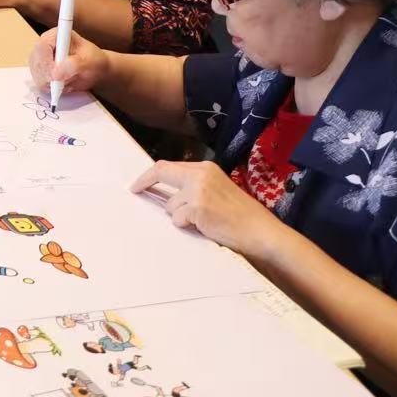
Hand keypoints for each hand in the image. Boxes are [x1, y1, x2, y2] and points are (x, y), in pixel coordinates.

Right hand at [28, 26, 109, 97]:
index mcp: (56, 35)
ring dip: (52, 82)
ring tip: (69, 79)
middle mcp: (44, 45)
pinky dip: (51, 87)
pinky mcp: (40, 71)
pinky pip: (40, 82)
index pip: (42, 46)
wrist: (95, 69)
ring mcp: (40, 58)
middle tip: (64, 81)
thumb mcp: (88, 61)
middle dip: (48, 75)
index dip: (46, 62)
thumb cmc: (93, 61)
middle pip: (36, 61)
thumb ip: (73, 65)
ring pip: (37, 74)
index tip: (55, 76)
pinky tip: (63, 84)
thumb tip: (55, 74)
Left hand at [131, 160, 277, 258]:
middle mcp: (201, 175)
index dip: (150, 175)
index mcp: (206, 168)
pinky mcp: (198, 208)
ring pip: (170, 205)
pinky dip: (187, 226)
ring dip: (179, 216)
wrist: (261, 231)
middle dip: (145, 183)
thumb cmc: (242, 215)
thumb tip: (167, 193)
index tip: (138, 184)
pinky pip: (178, 220)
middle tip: (135, 191)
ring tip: (202, 221)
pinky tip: (205, 227)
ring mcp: (198, 190)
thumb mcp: (218, 190)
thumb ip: (194, 186)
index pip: (169, 165)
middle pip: (161, 172)